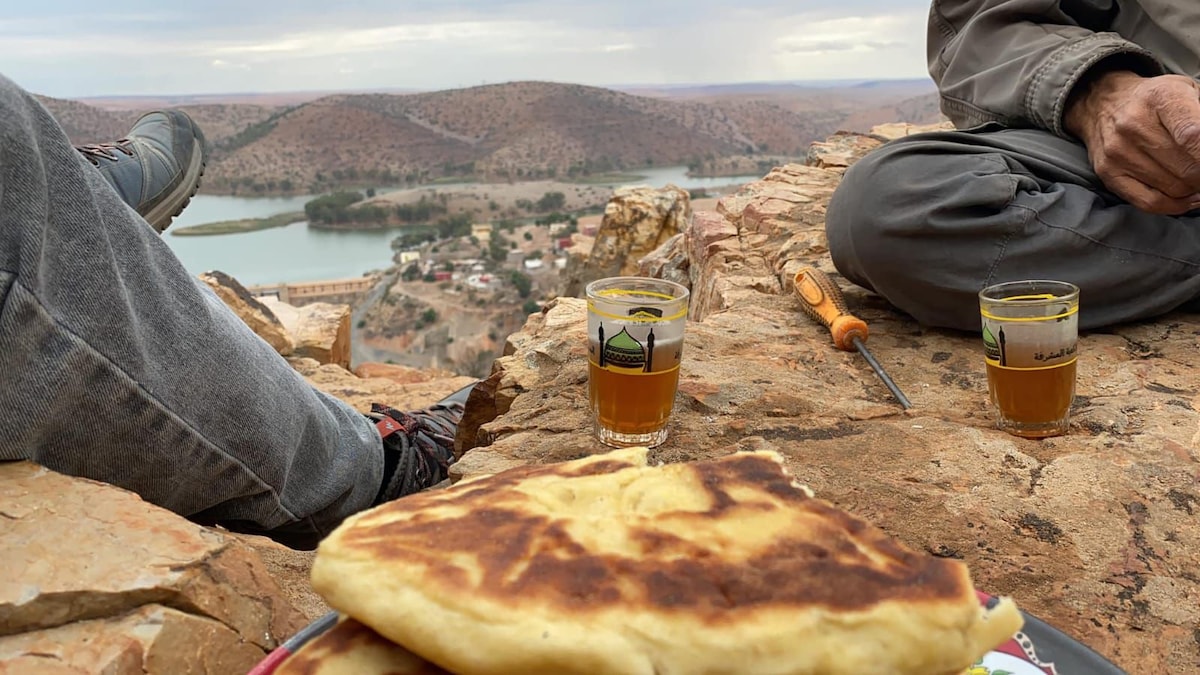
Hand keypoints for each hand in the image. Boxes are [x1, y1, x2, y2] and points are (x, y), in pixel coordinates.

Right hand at [1065, 71, 1199, 214]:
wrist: (1102, 103)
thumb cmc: (1153, 101)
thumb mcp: (1186, 90)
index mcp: (1159, 98)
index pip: (1192, 135)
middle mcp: (1133, 125)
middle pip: (1187, 168)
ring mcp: (1118, 152)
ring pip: (1174, 188)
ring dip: (1193, 188)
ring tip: (1197, 179)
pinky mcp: (1108, 173)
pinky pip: (1150, 202)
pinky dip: (1175, 205)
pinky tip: (1187, 196)